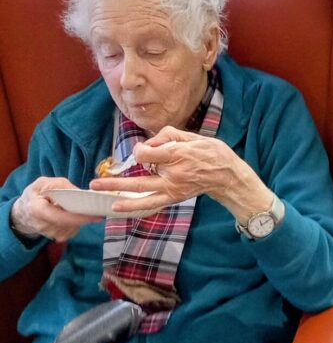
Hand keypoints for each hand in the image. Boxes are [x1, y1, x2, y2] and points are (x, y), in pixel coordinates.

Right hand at [11, 177, 103, 240]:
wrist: (25, 210)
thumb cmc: (37, 194)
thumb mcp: (45, 183)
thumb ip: (62, 186)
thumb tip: (81, 193)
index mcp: (37, 209)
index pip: (60, 217)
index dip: (78, 217)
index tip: (95, 215)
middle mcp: (42, 225)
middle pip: (70, 224)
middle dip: (84, 216)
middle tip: (96, 208)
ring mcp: (50, 233)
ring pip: (74, 227)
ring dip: (80, 218)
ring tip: (76, 208)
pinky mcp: (57, 237)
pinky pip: (73, 230)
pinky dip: (77, 222)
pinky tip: (71, 215)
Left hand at [89, 126, 273, 220]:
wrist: (227, 176)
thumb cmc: (212, 153)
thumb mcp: (195, 136)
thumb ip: (169, 135)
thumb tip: (150, 142)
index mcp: (179, 155)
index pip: (147, 153)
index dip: (142, 149)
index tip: (148, 148)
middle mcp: (174, 173)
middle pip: (139, 176)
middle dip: (115, 180)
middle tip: (95, 182)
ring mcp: (173, 188)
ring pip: (141, 191)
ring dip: (118, 193)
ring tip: (98, 191)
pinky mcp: (174, 197)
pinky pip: (151, 203)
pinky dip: (134, 206)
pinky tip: (118, 207)